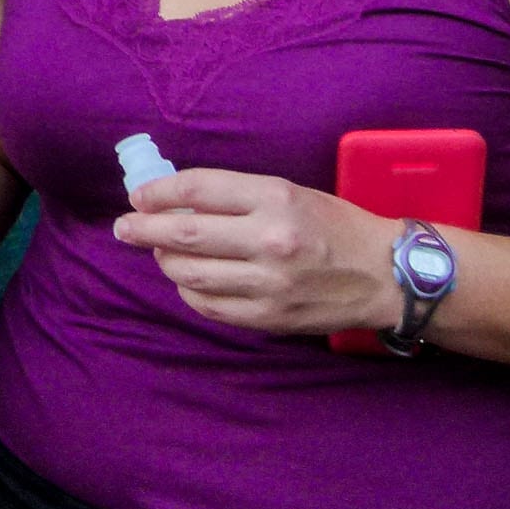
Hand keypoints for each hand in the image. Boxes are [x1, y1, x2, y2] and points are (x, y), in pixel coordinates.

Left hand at [112, 169, 395, 334]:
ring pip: (189, 273)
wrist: (385, 274)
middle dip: (142, 229)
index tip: (139, 197)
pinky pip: (208, 305)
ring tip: (161, 253)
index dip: (157, 193)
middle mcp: (270, 239)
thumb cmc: (334, 225)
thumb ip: (235, 196)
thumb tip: (173, 202)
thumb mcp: (289, 192)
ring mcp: (268, 283)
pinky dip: (189, 290)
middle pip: (182, 234)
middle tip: (124, 227)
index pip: (196, 190)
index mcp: (275, 198)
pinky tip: (190, 280)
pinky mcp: (269, 318)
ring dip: (165, 261)